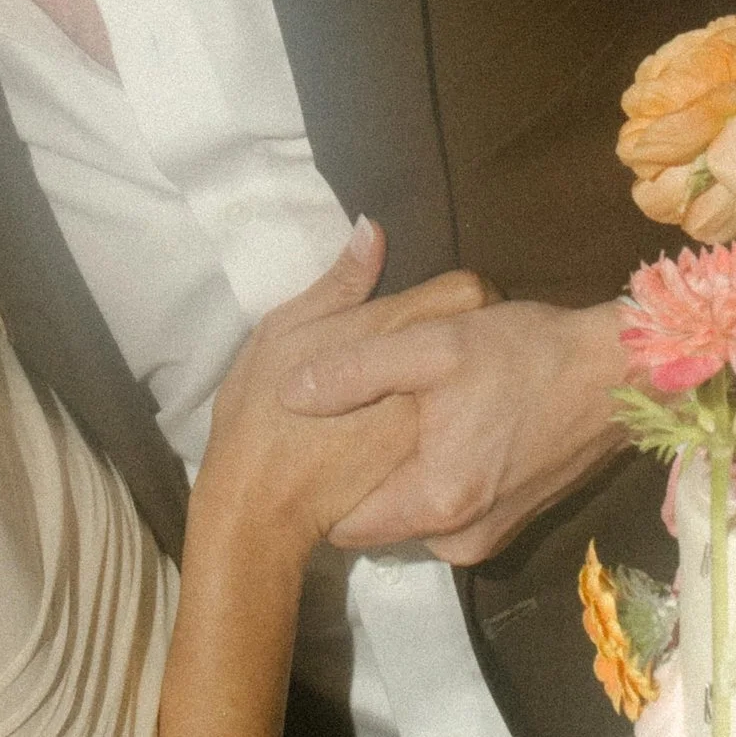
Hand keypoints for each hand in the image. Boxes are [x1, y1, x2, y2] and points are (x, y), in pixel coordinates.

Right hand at [198, 227, 474, 556]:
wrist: (259, 508)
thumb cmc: (258, 413)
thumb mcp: (282, 333)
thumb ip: (338, 285)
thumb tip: (373, 228)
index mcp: (386, 332)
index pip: (462, 291)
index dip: (457, 293)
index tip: (441, 303)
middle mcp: (424, 377)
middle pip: (478, 338)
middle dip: (465, 335)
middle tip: (439, 344)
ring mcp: (433, 425)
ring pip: (475, 385)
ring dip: (462, 380)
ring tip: (437, 386)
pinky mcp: (432, 468)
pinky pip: (460, 430)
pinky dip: (451, 423)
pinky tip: (426, 429)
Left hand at [278, 292, 627, 563]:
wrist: (618, 375)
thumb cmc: (526, 355)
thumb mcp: (434, 344)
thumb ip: (354, 369)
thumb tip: (287, 393)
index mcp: (436, 504)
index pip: (342, 525)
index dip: (321, 484)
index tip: (307, 446)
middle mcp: (459, 541)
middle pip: (376, 521)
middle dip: (357, 478)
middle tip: (344, 424)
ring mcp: (488, 538)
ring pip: (410, 515)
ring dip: (397, 476)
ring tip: (387, 422)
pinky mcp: (509, 524)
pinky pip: (445, 510)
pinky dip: (432, 477)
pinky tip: (435, 429)